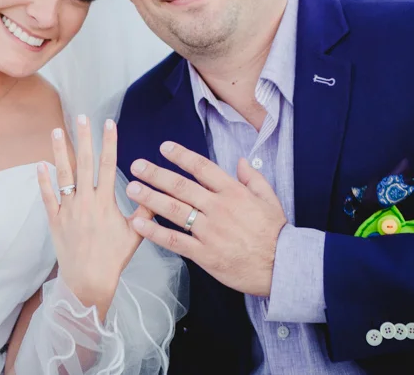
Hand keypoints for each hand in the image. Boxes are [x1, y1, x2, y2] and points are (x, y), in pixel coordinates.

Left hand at [36, 116, 152, 315]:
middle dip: (84, 138)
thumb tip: (154, 193)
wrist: (89, 280)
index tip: (109, 123)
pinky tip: (40, 164)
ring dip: (60, 152)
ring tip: (57, 131)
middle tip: (82, 117)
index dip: (109, 142)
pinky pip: (47, 197)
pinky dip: (43, 181)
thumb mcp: (136, 235)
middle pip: (85, 163)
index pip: (108, 165)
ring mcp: (68, 210)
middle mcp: (86, 202)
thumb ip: (144, 212)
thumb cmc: (114, 258)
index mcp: (106, 203)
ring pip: (63, 175)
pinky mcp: (55, 220)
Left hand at [126, 142, 286, 295]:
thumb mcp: (269, 198)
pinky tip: (139, 223)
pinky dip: (155, 231)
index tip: (164, 147)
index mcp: (233, 193)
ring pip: (174, 210)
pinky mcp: (205, 254)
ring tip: (131, 188)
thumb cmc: (276, 233)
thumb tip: (239, 160)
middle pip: (182, 187)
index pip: (202, 168)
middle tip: (136, 165)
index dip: (181, 156)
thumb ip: (252, 178)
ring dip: (150, 198)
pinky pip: (175, 241)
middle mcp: (219, 208)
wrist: (282, 267)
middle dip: (156, 174)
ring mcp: (210, 231)